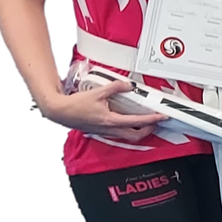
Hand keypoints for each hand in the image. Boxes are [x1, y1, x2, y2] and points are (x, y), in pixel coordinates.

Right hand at [37, 81, 165, 139]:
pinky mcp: (102, 131)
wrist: (60, 112)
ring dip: (139, 131)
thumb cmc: (75, 105)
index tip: (161, 116)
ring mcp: (106, 132)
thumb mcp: (98, 92)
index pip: (137, 122)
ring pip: (128, 137)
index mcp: (111, 121)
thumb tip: (128, 85)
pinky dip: (128, 130)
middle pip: (136, 136)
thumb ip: (115, 87)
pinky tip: (128, 122)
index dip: (152, 120)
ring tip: (146, 122)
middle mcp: (110, 129)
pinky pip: (119, 134)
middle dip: (149, 130)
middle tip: (156, 121)